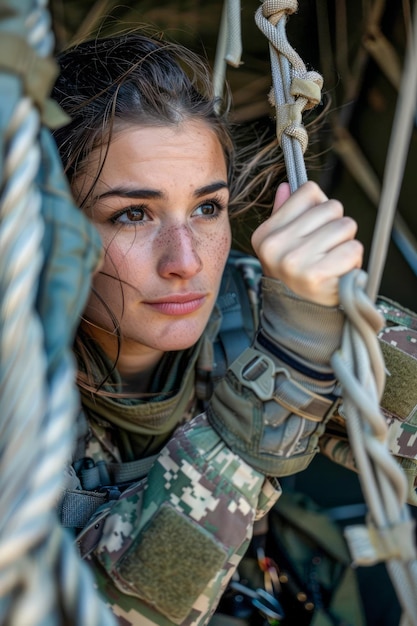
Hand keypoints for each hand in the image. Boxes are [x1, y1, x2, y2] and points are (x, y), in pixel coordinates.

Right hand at [251, 181, 362, 305]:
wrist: (299, 321)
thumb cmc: (295, 280)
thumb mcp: (281, 248)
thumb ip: (284, 214)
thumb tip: (286, 186)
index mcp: (265, 234)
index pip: (308, 191)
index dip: (320, 209)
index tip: (313, 232)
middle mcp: (276, 246)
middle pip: (332, 207)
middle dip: (336, 228)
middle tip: (325, 252)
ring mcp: (294, 261)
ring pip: (346, 226)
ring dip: (347, 245)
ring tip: (332, 263)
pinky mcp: (316, 275)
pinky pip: (353, 249)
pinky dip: (353, 262)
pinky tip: (338, 274)